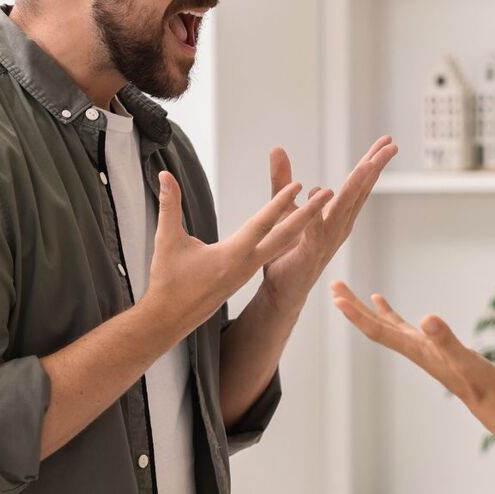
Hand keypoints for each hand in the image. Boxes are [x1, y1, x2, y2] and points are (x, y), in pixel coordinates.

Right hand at [145, 172, 330, 332]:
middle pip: (285, 235)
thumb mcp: (167, 241)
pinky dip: (288, 237)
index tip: (299, 184)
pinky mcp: (244, 275)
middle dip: (309, 214)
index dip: (280, 203)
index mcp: (233, 255)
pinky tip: (297, 227)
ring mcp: (248, 271)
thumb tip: (164, 175)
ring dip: (302, 224)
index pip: (262, 224)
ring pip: (281, 244)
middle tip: (330, 194)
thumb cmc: (168, 281)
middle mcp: (247, 263)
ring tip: (319, 205)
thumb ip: (169, 205)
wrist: (170, 318)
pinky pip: (273, 252)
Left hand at [259, 136, 397, 305]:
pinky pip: (313, 230)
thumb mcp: (284, 207)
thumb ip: (283, 180)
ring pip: (344, 208)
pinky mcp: (308, 253)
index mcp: (337, 216)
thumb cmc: (287, 250)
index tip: (386, 141)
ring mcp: (326, 240)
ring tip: (367, 165)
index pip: (358, 185)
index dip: (372, 162)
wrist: (281, 290)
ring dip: (356, 187)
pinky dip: (316, 213)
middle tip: (391, 146)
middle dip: (374, 168)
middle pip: (359, 192)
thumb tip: (278, 148)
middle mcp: (338, 226)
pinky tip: (318, 191)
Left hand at [330, 283, 494, 404]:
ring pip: (381, 323)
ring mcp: (415, 345)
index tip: (338, 299)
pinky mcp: (425, 343)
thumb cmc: (474, 380)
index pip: (378, 330)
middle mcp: (409, 346)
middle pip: (372, 325)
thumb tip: (427, 319)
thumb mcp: (462, 356)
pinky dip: (385, 311)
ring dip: (362, 308)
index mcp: (413, 348)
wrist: (483, 396)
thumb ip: (445, 339)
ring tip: (344, 291)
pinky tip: (378, 300)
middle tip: (334, 285)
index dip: (357, 316)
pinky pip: (396, 323)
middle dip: (352, 306)